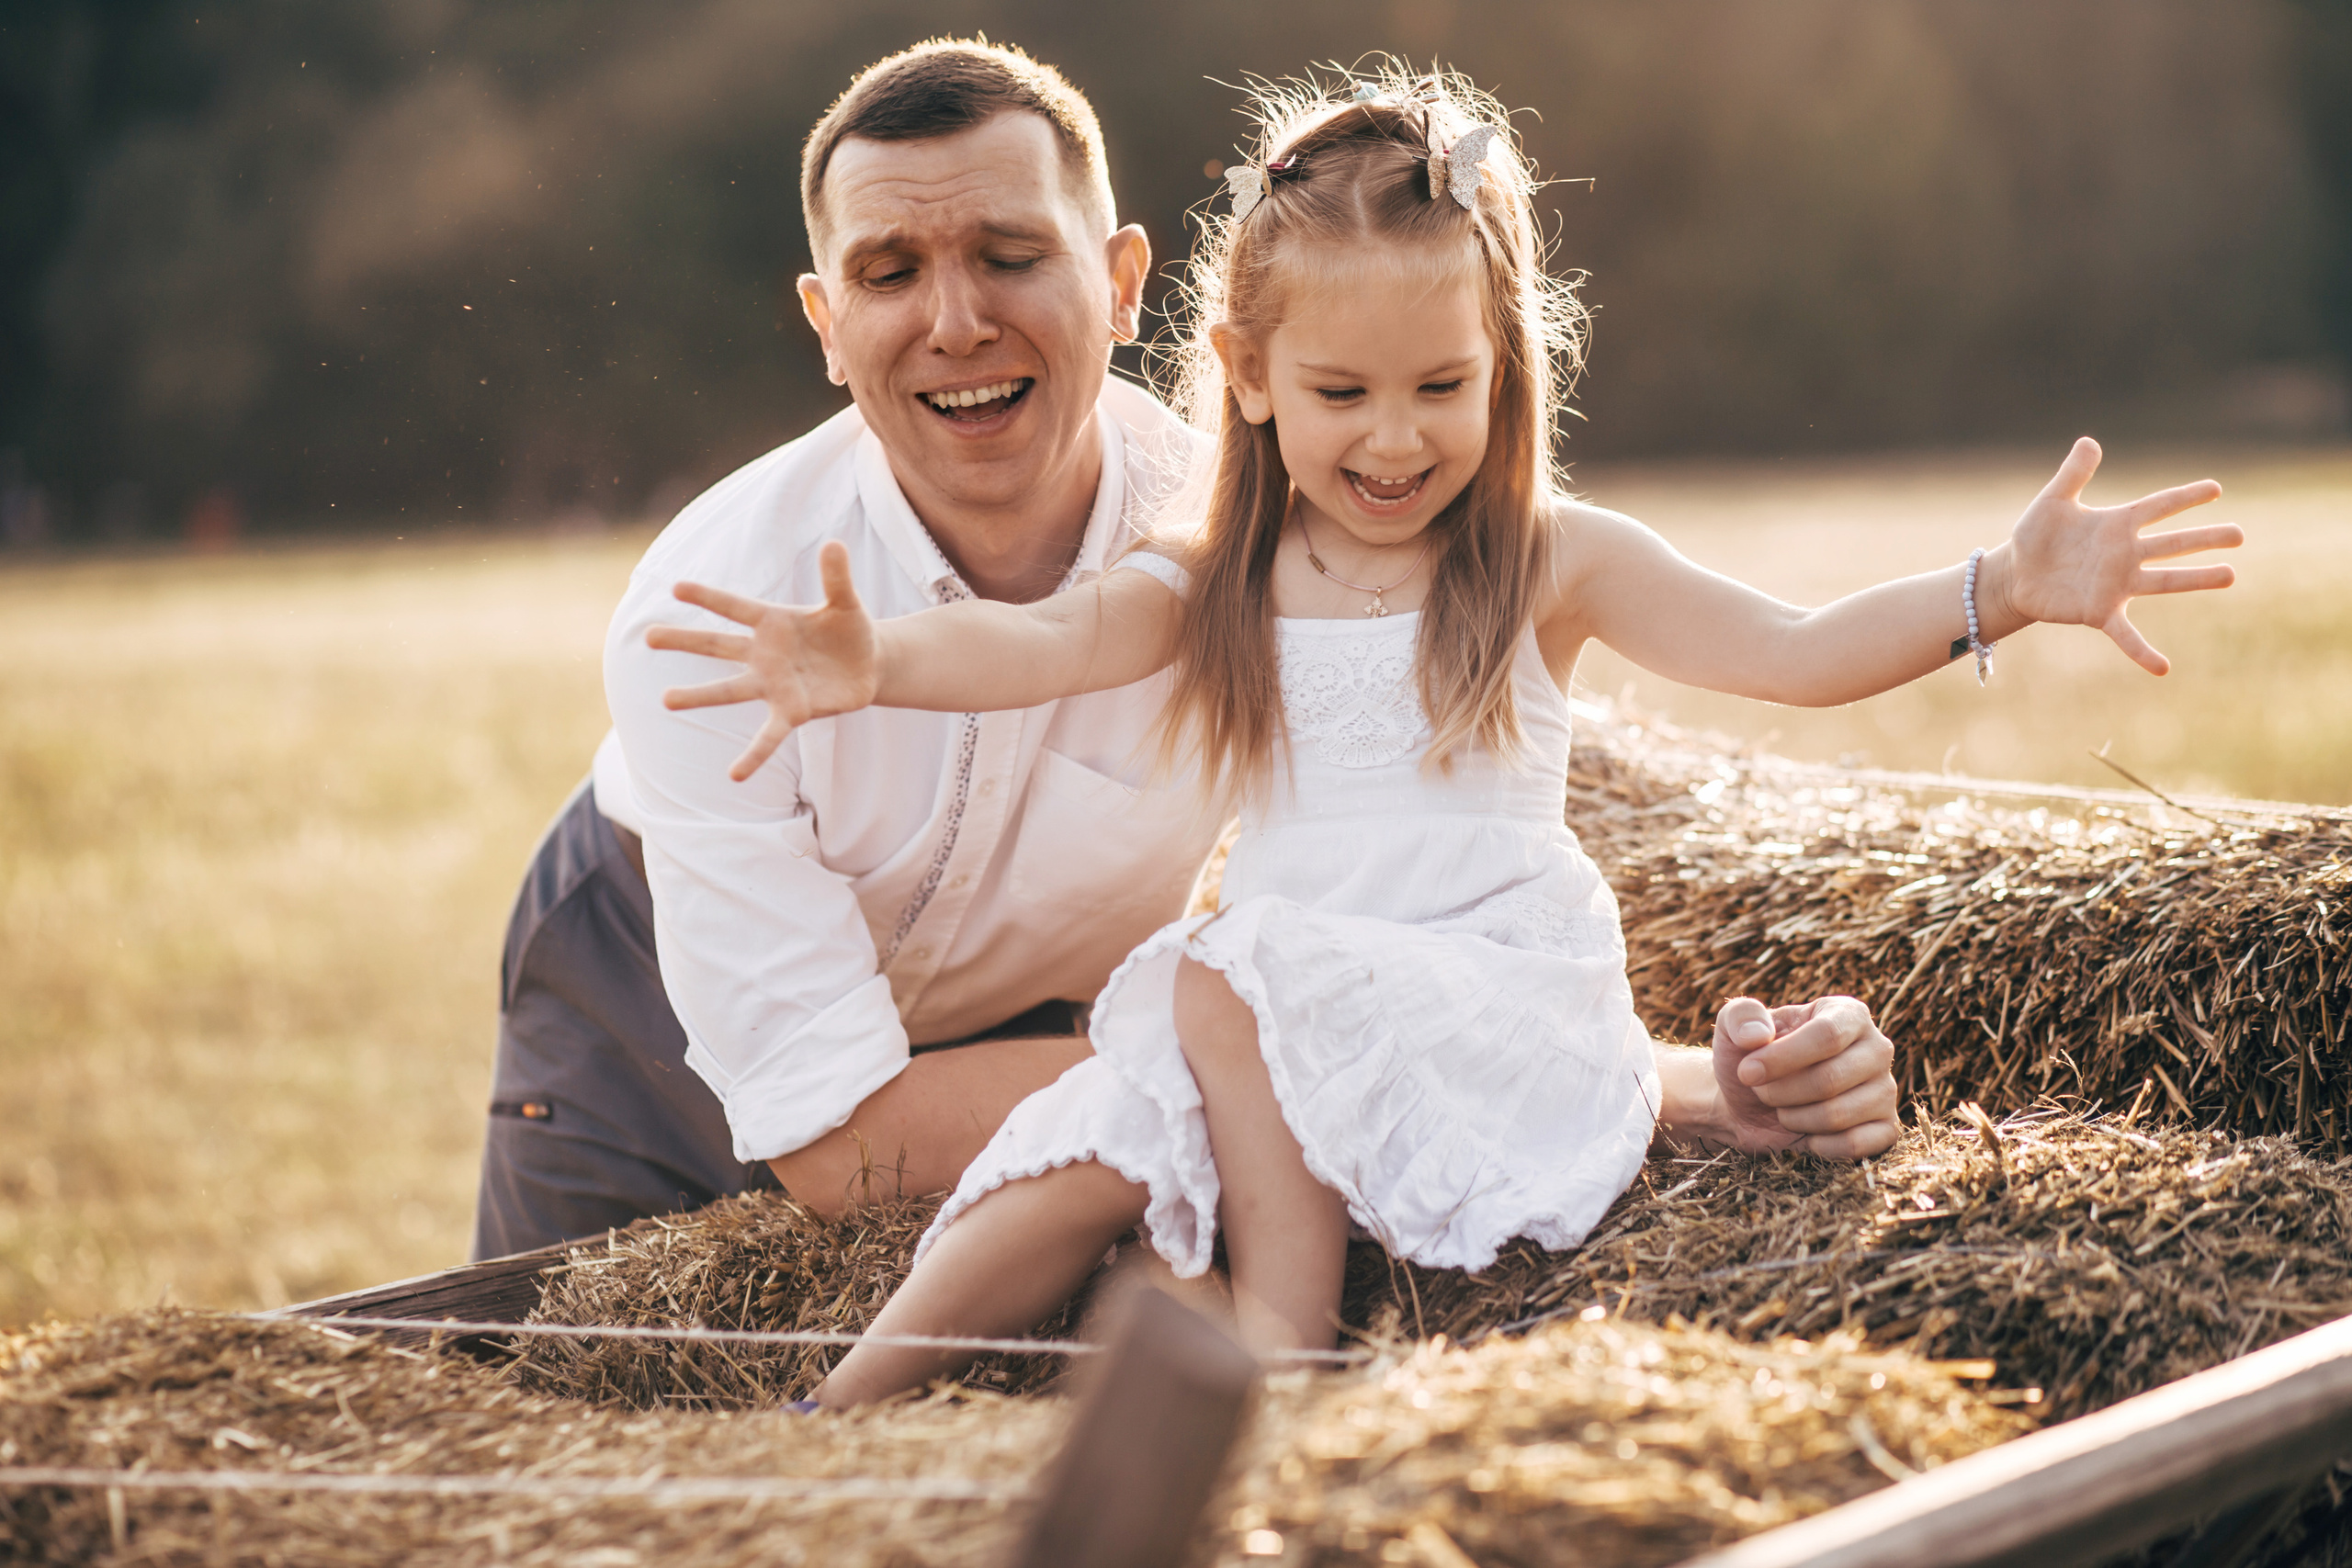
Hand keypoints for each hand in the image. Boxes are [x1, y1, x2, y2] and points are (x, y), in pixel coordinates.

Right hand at [647, 540, 880, 780]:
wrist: (868, 665)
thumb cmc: (849, 629)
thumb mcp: (845, 602)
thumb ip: (836, 577)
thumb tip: (834, 543)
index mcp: (773, 622)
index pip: (735, 606)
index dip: (708, 597)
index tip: (675, 587)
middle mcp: (764, 654)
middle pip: (717, 646)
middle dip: (684, 641)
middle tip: (647, 636)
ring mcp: (773, 685)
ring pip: (730, 691)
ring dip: (700, 697)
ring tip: (666, 700)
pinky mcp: (792, 712)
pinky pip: (769, 737)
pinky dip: (753, 756)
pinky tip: (734, 775)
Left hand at [1709, 996, 1897, 1158]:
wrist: (1751, 1104)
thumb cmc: (1749, 1058)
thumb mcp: (1735, 1027)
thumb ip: (1741, 1016)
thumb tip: (1758, 1035)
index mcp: (1847, 1015)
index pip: (1827, 1035)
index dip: (1782, 1058)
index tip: (1746, 1072)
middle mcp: (1876, 1048)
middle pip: (1830, 1078)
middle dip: (1781, 1092)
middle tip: (1761, 1091)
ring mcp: (1885, 1090)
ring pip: (1838, 1114)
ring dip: (1794, 1118)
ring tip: (1781, 1108)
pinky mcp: (1885, 1127)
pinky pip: (1857, 1144)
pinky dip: (1819, 1146)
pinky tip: (1805, 1135)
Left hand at [1991, 436, 2238, 675]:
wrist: (2014, 575)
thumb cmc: (2036, 537)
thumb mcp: (2052, 502)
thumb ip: (2073, 474)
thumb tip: (2089, 441)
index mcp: (2117, 524)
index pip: (2159, 506)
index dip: (2185, 497)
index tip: (2216, 488)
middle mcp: (2125, 554)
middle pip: (2172, 544)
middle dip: (2205, 538)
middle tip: (2240, 535)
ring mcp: (2116, 584)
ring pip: (2163, 581)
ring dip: (2195, 579)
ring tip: (2230, 576)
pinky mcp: (2100, 612)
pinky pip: (2126, 634)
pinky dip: (2142, 651)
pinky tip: (2163, 668)